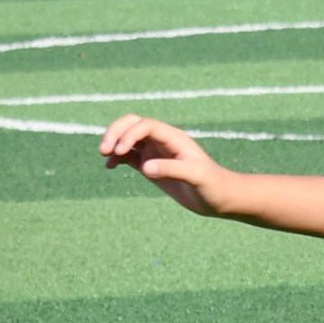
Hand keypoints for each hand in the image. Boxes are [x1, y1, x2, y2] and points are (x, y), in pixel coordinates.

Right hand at [99, 115, 228, 216]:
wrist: (219, 198)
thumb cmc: (212, 186)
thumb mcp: (195, 177)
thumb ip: (171, 169)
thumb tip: (145, 167)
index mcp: (173, 138)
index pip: (145, 125)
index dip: (129, 134)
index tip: (120, 151)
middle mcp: (162, 141)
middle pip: (132, 124)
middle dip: (116, 132)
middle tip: (104, 149)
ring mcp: (156, 152)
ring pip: (128, 138)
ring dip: (114, 142)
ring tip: (105, 157)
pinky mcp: (152, 165)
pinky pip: (129, 155)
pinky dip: (117, 157)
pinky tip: (110, 166)